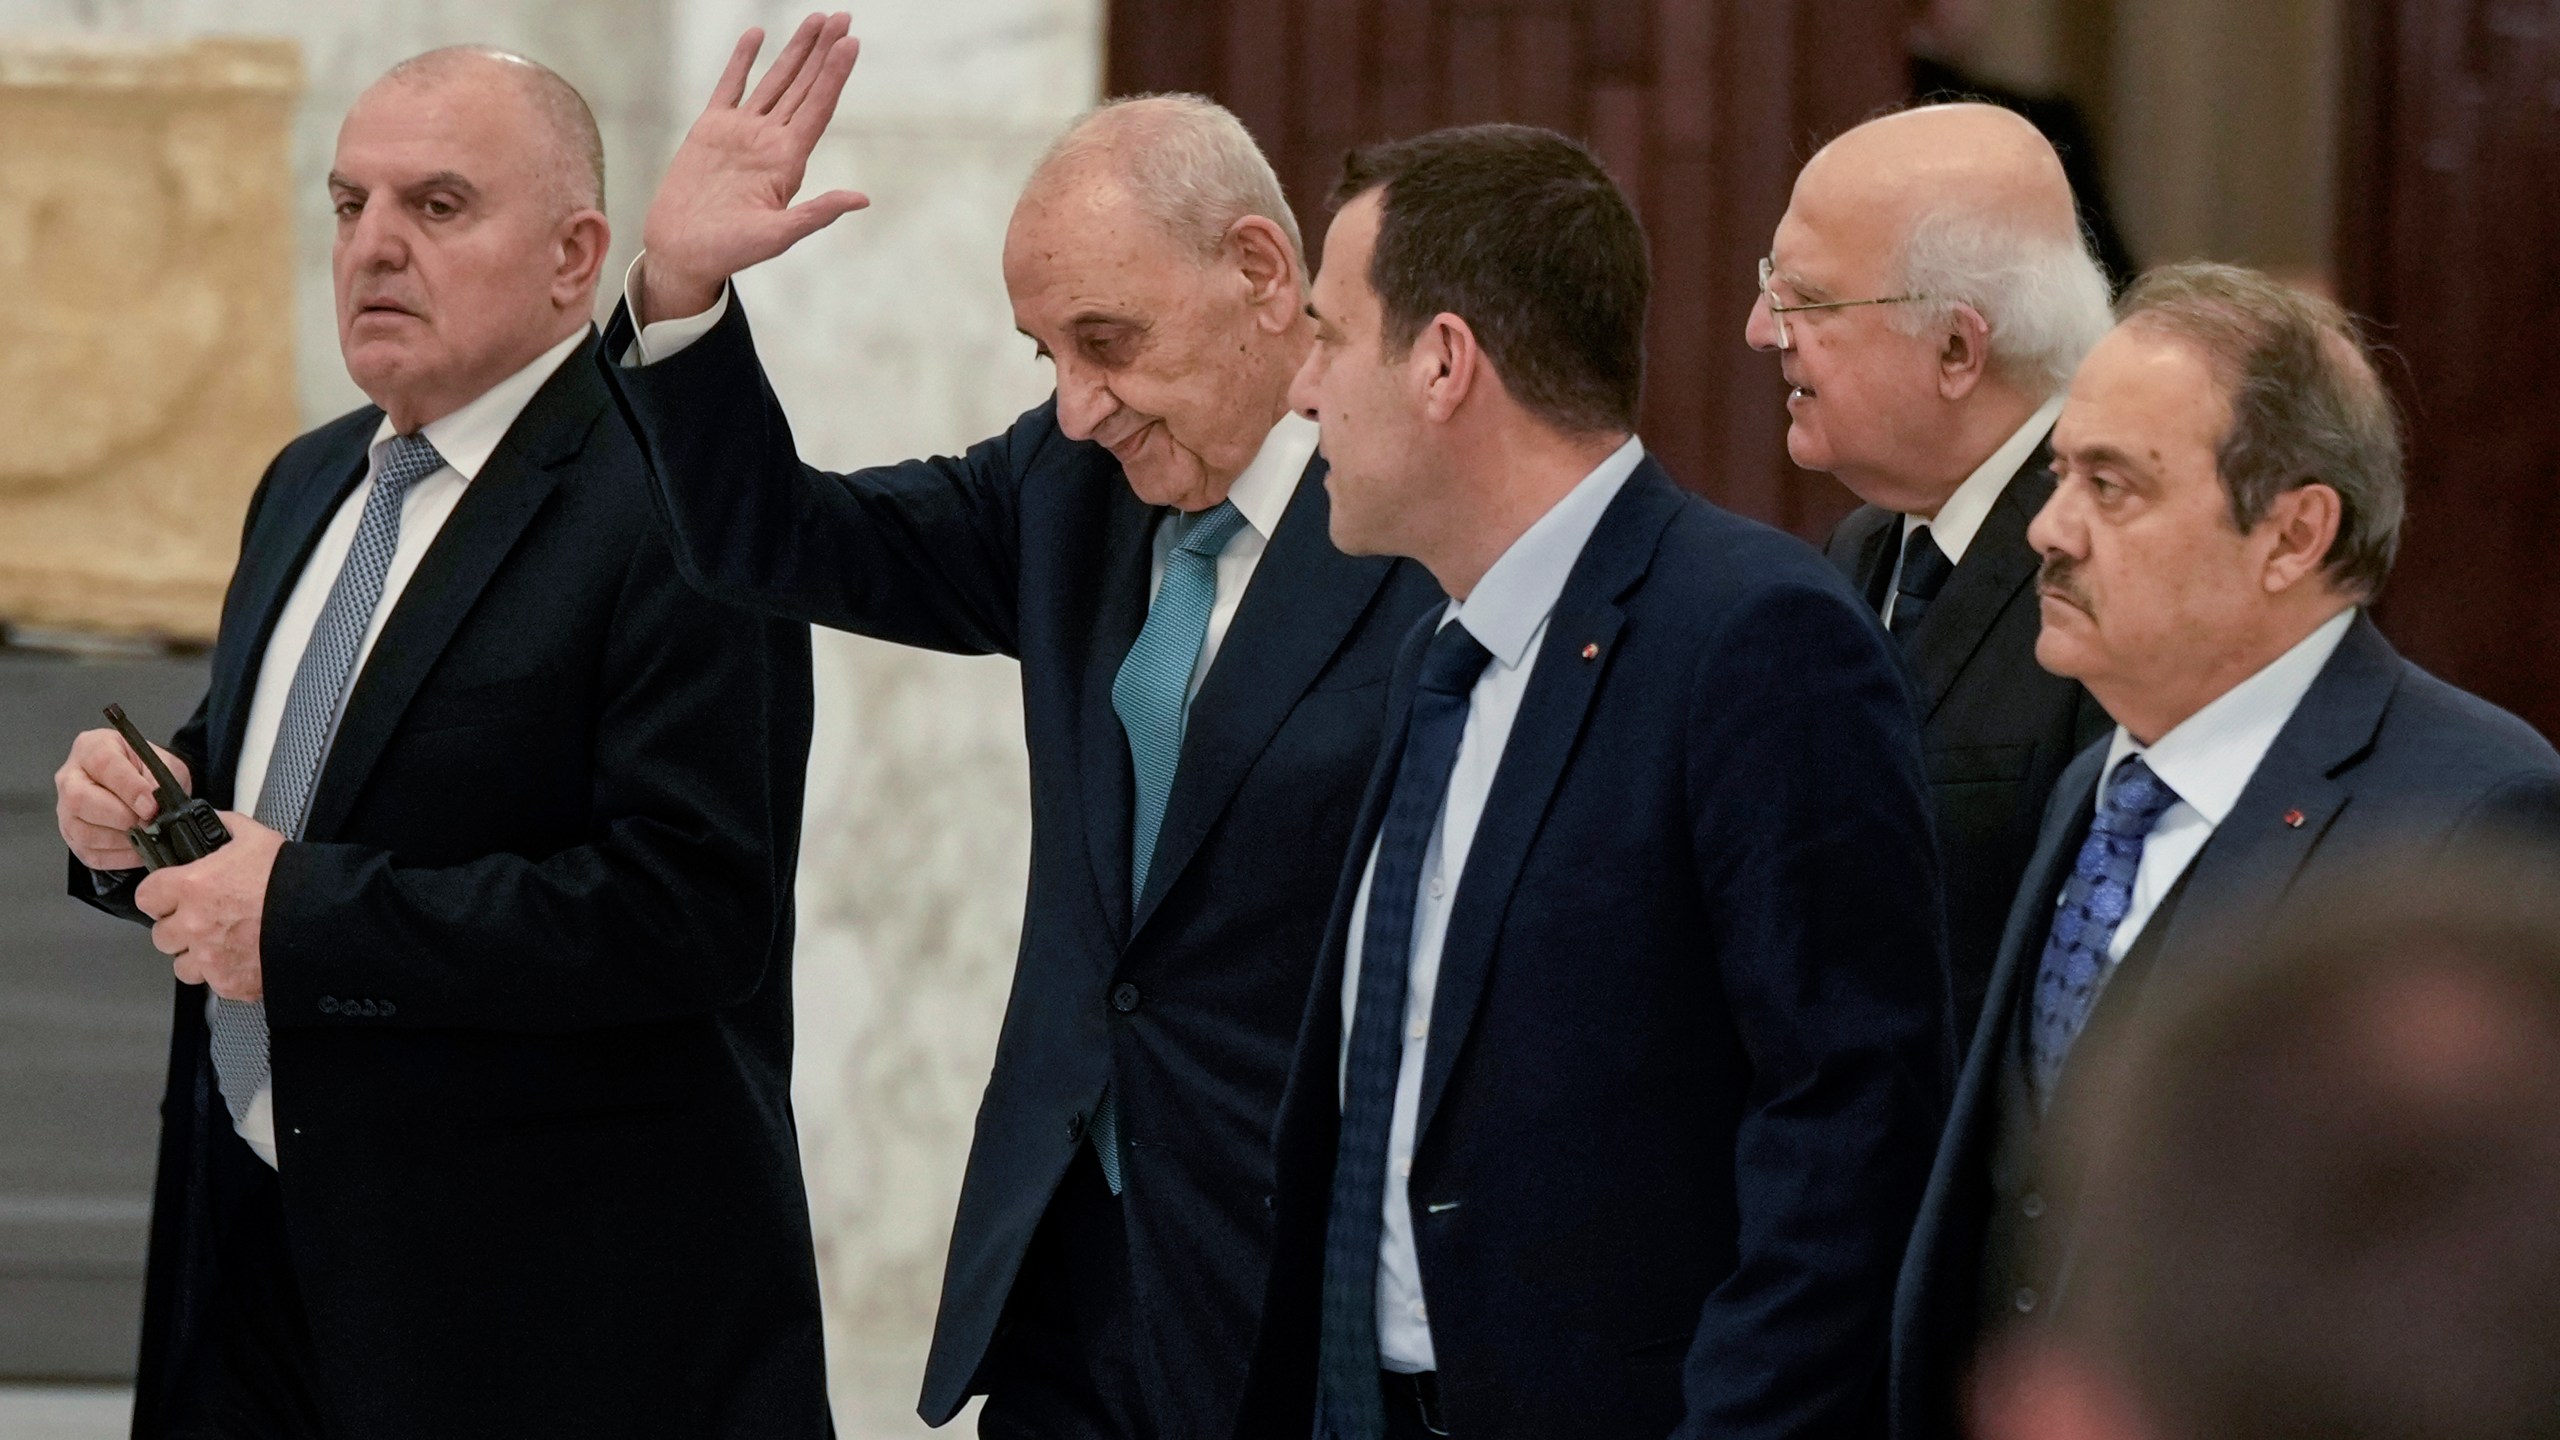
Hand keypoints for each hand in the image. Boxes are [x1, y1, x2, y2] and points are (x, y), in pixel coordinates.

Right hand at [57, 727, 192, 870]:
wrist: (146, 786)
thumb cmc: (148, 771)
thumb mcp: (161, 762)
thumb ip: (157, 779)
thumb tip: (153, 804)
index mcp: (93, 748)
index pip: (103, 765)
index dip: (129, 788)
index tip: (150, 806)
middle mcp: (71, 777)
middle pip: (80, 800)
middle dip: (120, 817)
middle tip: (147, 822)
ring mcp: (66, 809)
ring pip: (83, 832)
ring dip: (121, 840)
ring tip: (146, 836)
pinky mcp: (72, 836)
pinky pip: (90, 853)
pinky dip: (119, 857)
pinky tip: (138, 849)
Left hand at [136, 812, 281, 1000]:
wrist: (323, 916)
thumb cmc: (291, 879)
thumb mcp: (255, 837)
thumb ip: (224, 827)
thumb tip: (211, 822)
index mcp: (192, 887)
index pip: (146, 897)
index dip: (160, 896)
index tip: (171, 897)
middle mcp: (194, 925)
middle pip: (162, 935)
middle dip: (180, 928)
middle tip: (205, 921)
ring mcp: (210, 958)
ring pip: (182, 966)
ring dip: (197, 957)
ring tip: (222, 945)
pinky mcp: (229, 982)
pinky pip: (214, 984)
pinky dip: (225, 975)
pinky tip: (243, 959)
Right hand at [638, 12, 868, 322]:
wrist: (683, 252)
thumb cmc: (729, 252)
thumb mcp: (777, 236)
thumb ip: (816, 213)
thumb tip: (862, 199)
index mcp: (788, 162)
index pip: (818, 107)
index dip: (835, 74)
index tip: (851, 43)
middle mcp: (770, 141)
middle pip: (804, 86)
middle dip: (823, 52)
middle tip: (843, 16)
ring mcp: (742, 132)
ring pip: (774, 80)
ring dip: (795, 50)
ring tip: (815, 20)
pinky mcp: (711, 129)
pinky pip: (730, 86)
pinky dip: (742, 60)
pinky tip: (757, 34)